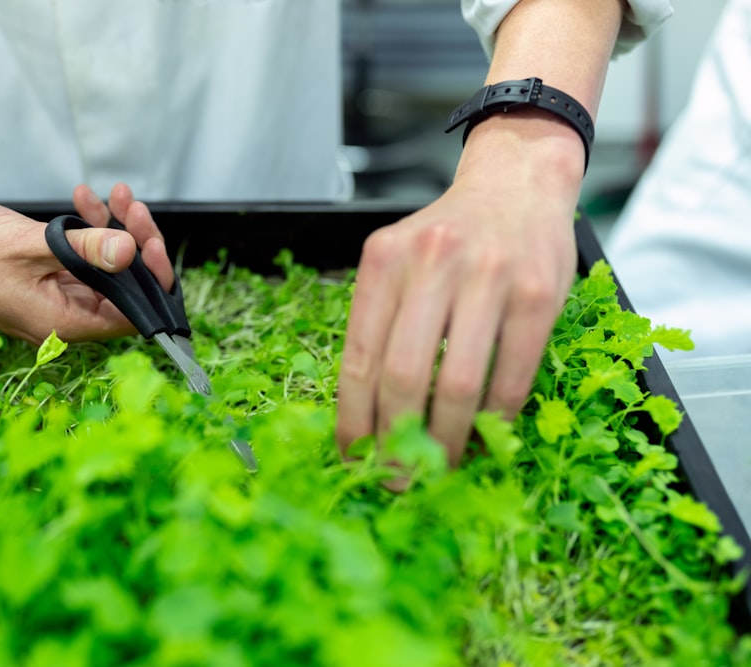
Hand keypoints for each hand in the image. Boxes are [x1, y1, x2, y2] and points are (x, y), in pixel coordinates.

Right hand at [0, 182, 173, 344]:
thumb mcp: (29, 244)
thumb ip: (84, 250)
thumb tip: (130, 253)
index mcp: (62, 323)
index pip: (131, 315)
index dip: (150, 280)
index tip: (151, 241)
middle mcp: (62, 318)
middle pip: (123, 288)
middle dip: (134, 244)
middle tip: (131, 206)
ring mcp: (54, 299)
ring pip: (105, 270)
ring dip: (113, 231)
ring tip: (112, 195)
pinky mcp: (45, 280)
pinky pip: (81, 260)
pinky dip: (88, 231)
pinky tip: (84, 200)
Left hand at [335, 124, 580, 466]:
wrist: (515, 183)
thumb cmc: (448, 238)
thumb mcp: (399, 261)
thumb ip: (382, 322)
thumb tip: (367, 415)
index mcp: (384, 260)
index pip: (358, 357)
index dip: (353, 419)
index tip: (353, 457)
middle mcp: (432, 263)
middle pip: (404, 376)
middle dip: (396, 440)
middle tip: (396, 477)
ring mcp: (489, 276)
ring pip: (460, 384)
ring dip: (446, 440)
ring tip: (438, 469)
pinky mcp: (538, 293)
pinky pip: (512, 375)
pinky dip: (494, 418)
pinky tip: (483, 437)